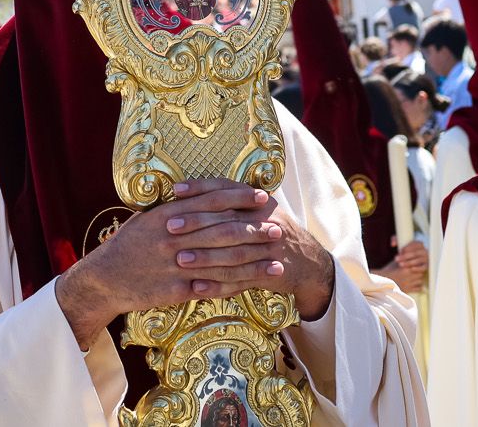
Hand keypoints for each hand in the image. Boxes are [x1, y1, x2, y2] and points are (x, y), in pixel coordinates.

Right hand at [55, 179, 331, 348]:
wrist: (105, 278)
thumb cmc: (128, 244)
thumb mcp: (148, 218)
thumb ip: (176, 207)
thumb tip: (203, 192)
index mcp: (169, 214)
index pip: (211, 201)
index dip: (239, 198)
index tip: (262, 196)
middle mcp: (174, 237)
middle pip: (222, 231)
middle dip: (254, 230)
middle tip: (278, 230)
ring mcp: (175, 265)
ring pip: (222, 262)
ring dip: (252, 262)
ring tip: (276, 262)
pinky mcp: (175, 289)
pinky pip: (210, 287)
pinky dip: (233, 286)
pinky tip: (253, 286)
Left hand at [169, 178, 335, 319]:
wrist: (308, 262)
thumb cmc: (271, 232)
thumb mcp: (257, 211)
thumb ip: (230, 203)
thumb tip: (188, 194)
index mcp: (259, 203)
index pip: (227, 189)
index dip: (201, 188)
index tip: (176, 190)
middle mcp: (265, 221)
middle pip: (227, 220)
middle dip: (197, 223)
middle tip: (169, 227)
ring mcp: (269, 248)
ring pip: (233, 252)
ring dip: (205, 257)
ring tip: (179, 260)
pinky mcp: (269, 273)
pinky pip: (240, 281)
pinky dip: (218, 285)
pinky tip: (196, 288)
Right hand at [382, 239, 428, 293]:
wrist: (383, 281)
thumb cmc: (389, 270)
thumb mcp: (395, 262)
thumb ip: (403, 259)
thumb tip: (409, 254)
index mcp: (405, 268)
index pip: (418, 266)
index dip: (418, 266)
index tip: (417, 266)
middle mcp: (408, 275)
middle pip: (421, 273)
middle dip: (419, 273)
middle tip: (417, 272)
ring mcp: (409, 283)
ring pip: (421, 281)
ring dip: (419, 280)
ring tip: (416, 279)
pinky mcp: (408, 290)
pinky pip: (419, 288)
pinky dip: (418, 287)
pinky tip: (415, 285)